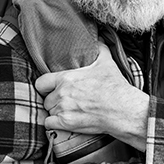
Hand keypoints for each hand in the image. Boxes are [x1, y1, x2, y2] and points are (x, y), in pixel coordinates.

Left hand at [35, 43, 149, 150]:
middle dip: (54, 100)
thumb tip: (99, 40)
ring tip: (68, 111)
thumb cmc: (114, 86)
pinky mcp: (66, 124)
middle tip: (65, 101)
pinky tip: (64, 121)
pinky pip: (49, 124)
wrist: (122, 109)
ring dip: (56, 112)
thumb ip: (99, 49)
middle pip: (46, 99)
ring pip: (49, 111)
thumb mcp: (106, 63)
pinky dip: (55, 124)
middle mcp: (61, 94)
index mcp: (66, 78)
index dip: (45, 86)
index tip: (51, 89)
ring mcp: (63, 109)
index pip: (40, 82)